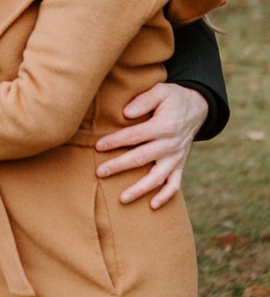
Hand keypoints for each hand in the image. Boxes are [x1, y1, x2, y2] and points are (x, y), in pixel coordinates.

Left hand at [95, 83, 207, 208]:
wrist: (197, 107)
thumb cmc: (173, 97)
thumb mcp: (161, 90)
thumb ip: (143, 100)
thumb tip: (126, 113)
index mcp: (163, 126)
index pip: (135, 136)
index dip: (116, 141)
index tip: (98, 146)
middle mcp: (170, 145)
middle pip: (141, 158)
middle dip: (119, 166)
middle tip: (100, 172)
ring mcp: (175, 157)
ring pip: (157, 177)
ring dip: (140, 189)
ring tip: (122, 199)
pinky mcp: (180, 165)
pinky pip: (175, 184)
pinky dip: (165, 196)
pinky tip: (152, 206)